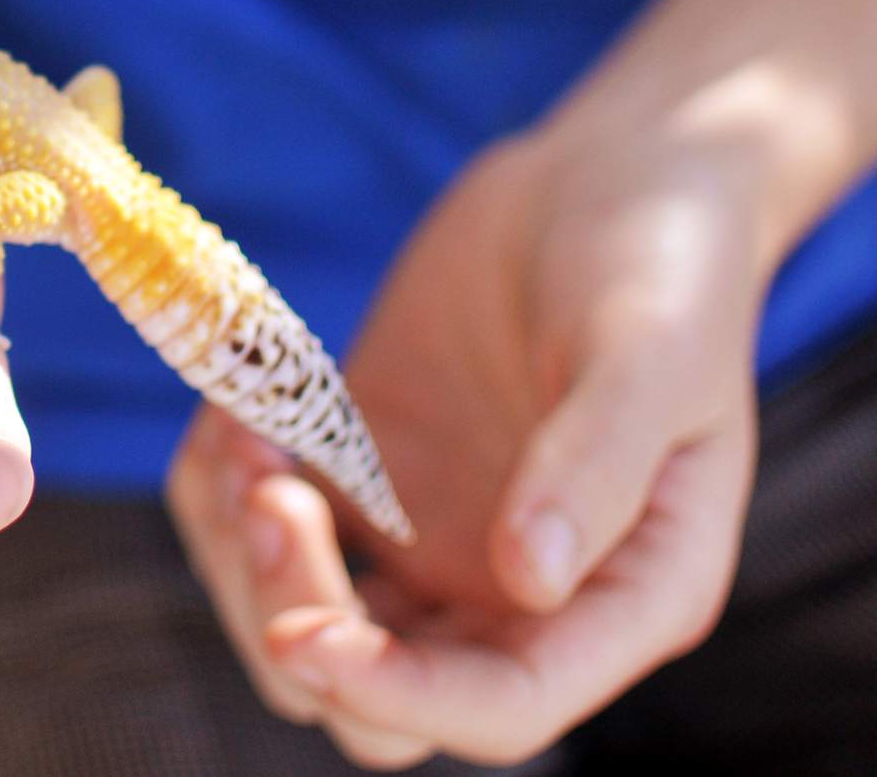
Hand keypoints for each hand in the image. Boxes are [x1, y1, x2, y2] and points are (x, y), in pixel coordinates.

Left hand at [168, 131, 763, 767]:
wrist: (604, 177)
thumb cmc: (660, 261)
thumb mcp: (653, 350)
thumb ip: (597, 462)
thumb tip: (529, 581)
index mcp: (619, 597)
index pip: (501, 706)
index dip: (397, 694)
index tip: (305, 634)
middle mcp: (515, 594)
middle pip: (376, 696)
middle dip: (296, 618)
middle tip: (272, 491)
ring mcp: (428, 539)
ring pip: (302, 625)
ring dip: (242, 557)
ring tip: (238, 437)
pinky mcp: (360, 473)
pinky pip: (264, 528)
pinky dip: (221, 491)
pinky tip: (229, 409)